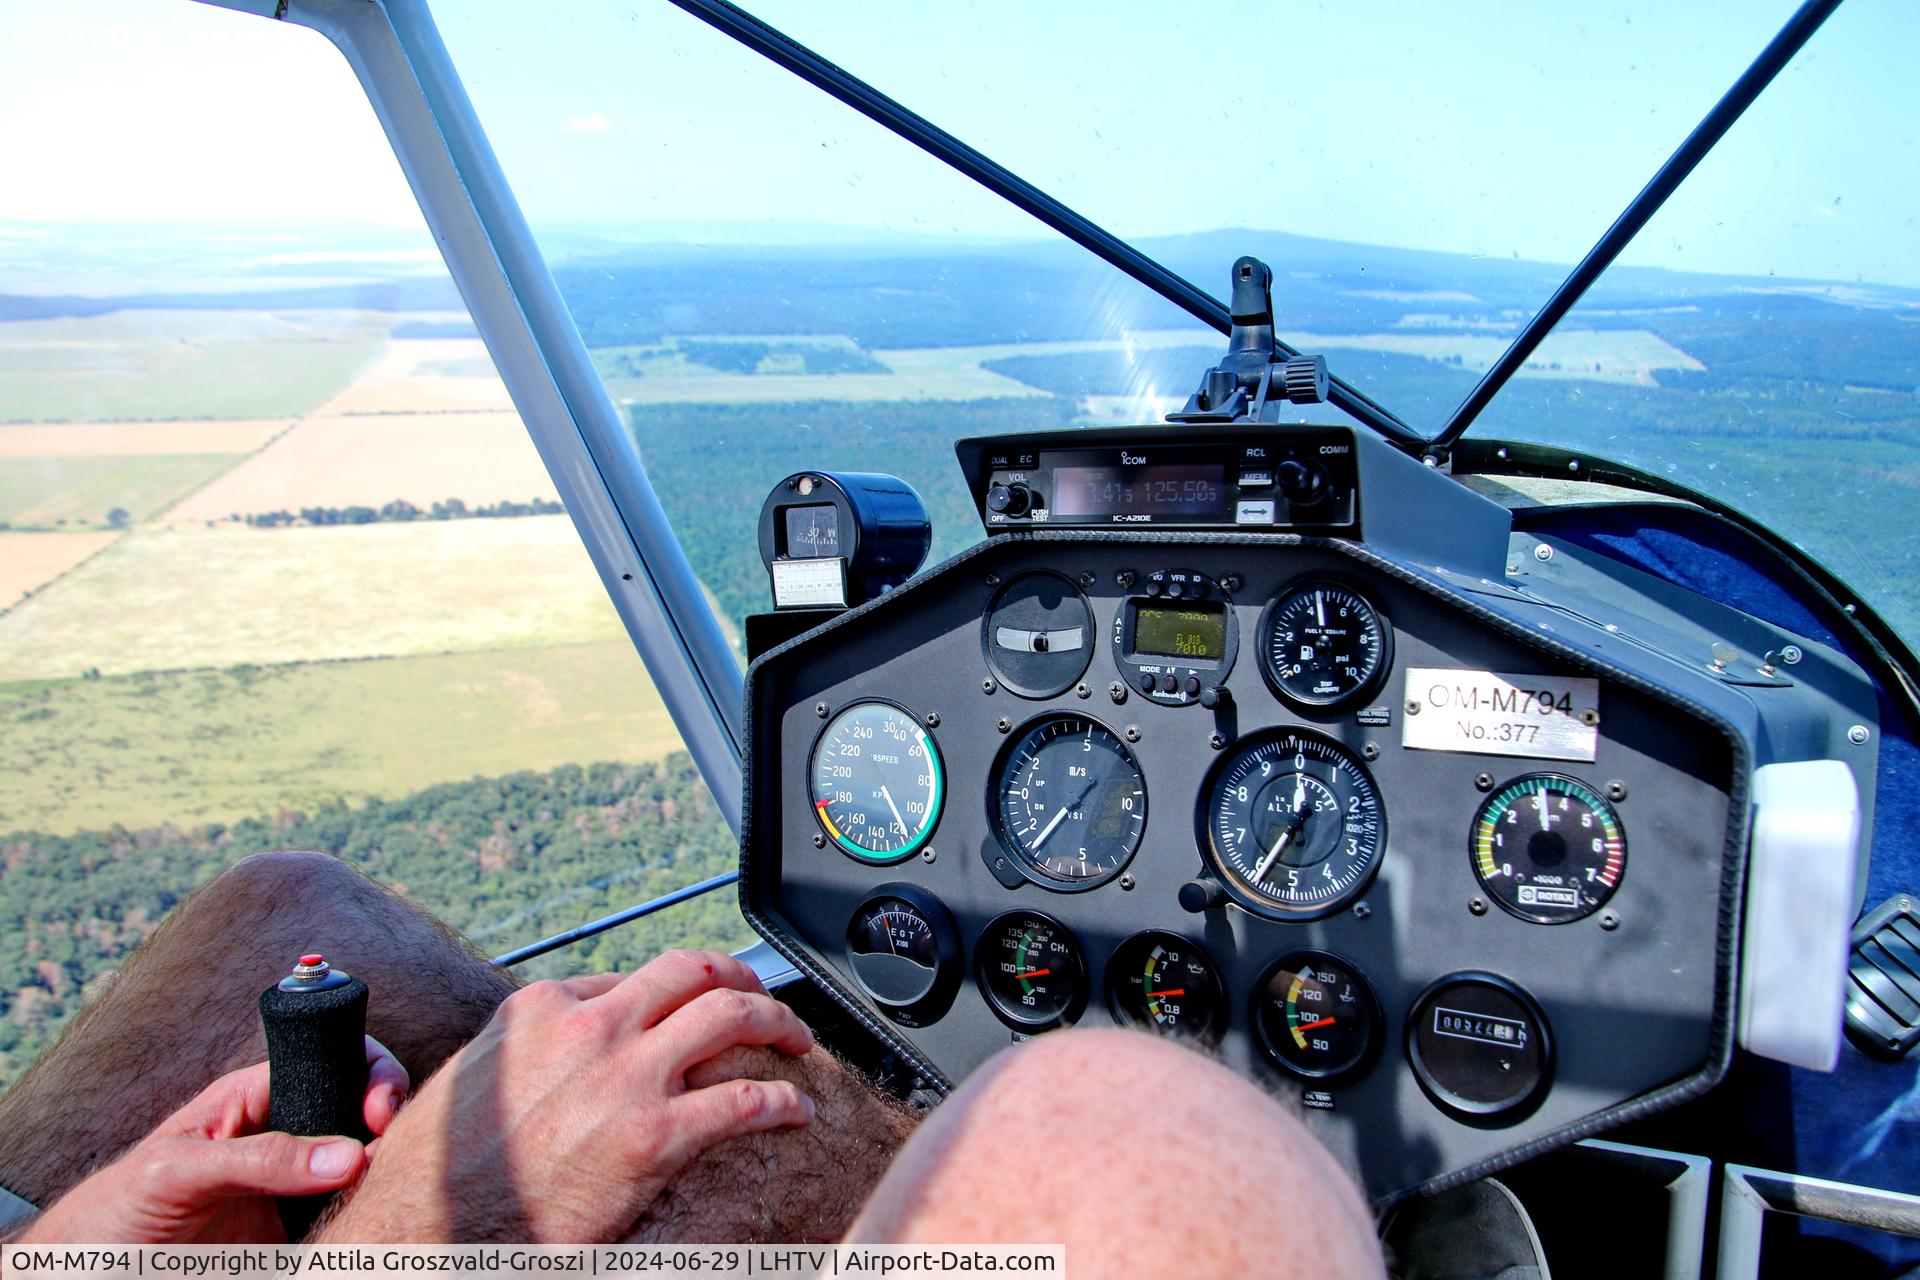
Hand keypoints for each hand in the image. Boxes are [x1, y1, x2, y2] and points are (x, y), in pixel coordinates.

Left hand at [16, 1037, 407, 1243]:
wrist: (93, 1276)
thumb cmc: (114, 1212)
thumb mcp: (176, 1171)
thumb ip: (258, 1157)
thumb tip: (347, 1154)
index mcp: (258, 1100)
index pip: (335, 1062)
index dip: (371, 1074)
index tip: (380, 1111)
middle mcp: (286, 1140)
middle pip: (362, 1116)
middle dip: (389, 1127)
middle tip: (386, 1153)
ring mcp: (294, 1190)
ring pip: (366, 1171)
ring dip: (382, 1178)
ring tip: (378, 1192)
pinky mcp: (296, 1237)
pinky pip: (347, 1225)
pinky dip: (365, 1224)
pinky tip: (362, 1226)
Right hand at [317, 951, 815, 1242]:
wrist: (428, 1228)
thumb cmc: (443, 1169)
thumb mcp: (477, 1074)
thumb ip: (531, 1044)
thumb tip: (565, 1039)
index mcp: (545, 1006)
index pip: (634, 975)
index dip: (681, 988)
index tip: (700, 1003)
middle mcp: (590, 1026)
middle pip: (694, 972)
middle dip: (743, 976)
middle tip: (767, 999)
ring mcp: (624, 1077)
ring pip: (731, 1015)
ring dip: (778, 1022)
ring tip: (797, 1042)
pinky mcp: (654, 1136)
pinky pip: (744, 1101)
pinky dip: (783, 1102)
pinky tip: (795, 1112)